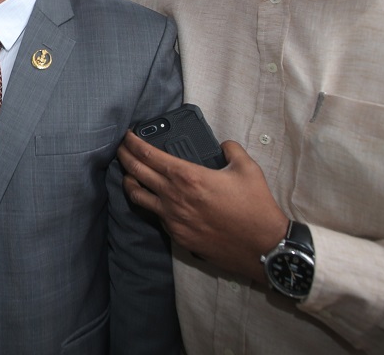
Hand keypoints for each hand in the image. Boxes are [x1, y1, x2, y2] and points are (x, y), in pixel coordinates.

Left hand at [118, 132, 287, 282]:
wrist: (262, 247)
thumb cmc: (255, 207)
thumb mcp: (247, 169)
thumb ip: (232, 150)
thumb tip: (223, 145)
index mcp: (188, 176)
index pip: (148, 155)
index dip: (133, 143)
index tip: (127, 136)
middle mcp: (174, 196)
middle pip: (136, 172)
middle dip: (124, 157)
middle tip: (120, 148)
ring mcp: (172, 218)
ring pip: (137, 196)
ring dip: (129, 181)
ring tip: (129, 174)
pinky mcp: (177, 236)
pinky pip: (155, 215)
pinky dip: (150, 203)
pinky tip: (154, 199)